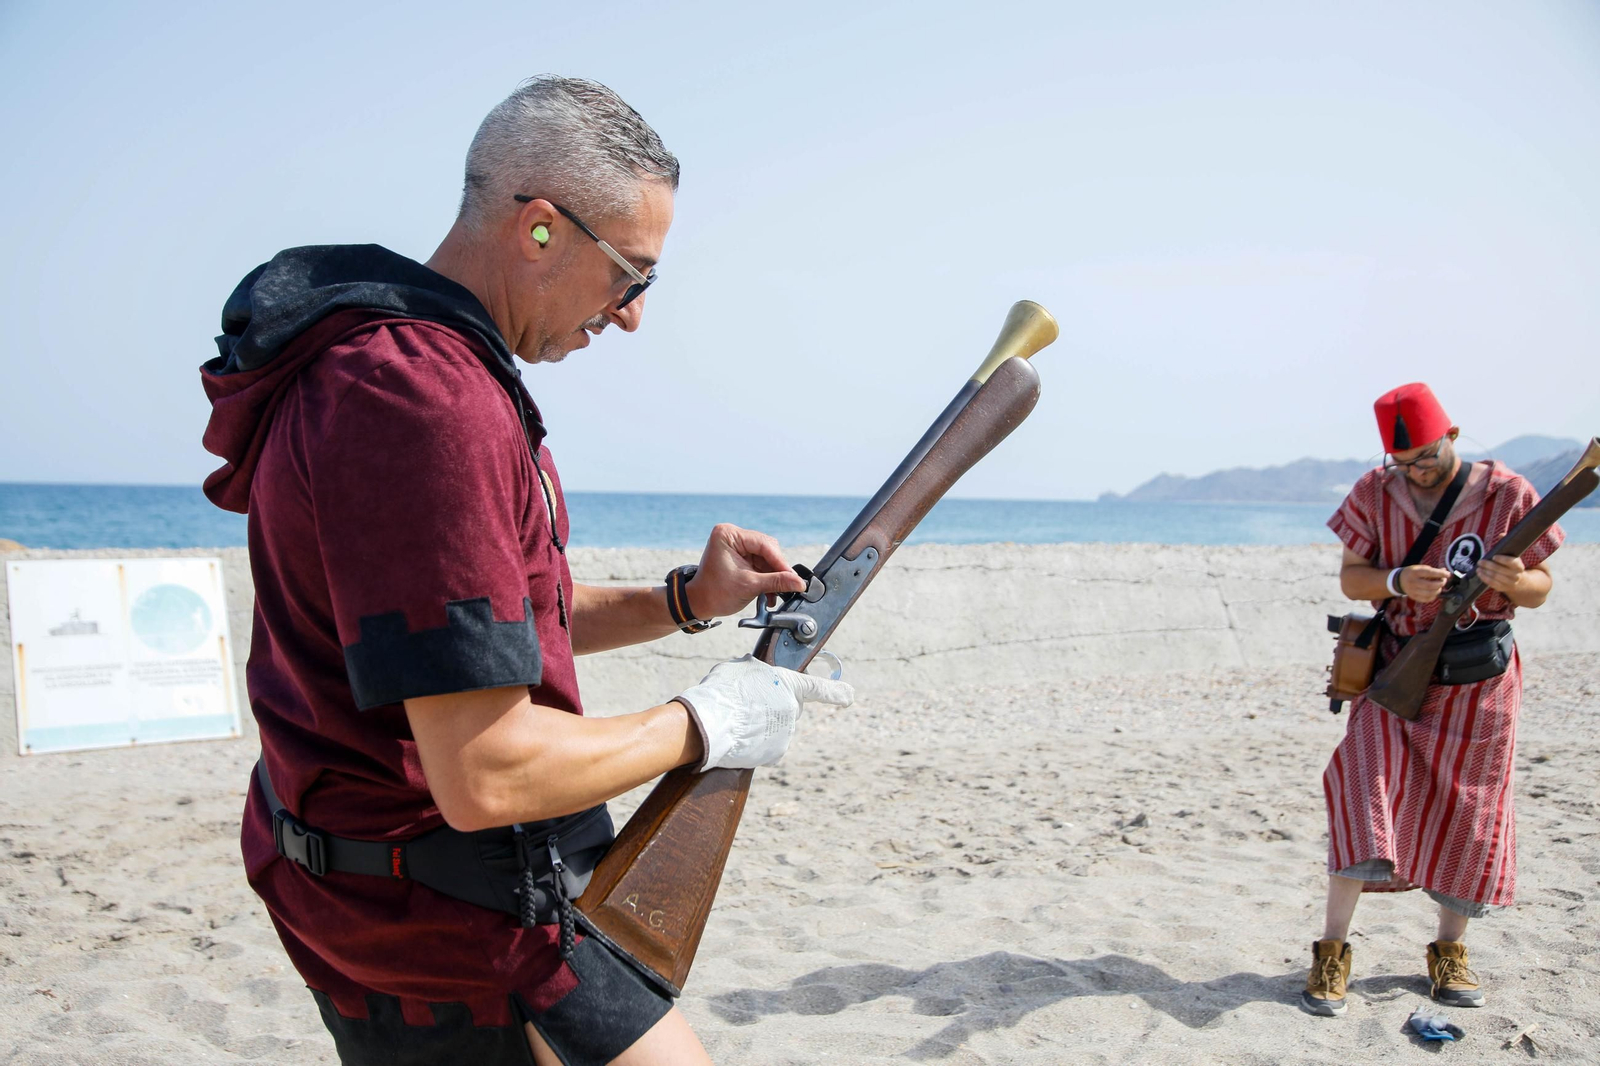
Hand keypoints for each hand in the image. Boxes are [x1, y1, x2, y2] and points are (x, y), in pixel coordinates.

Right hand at [674, 654, 853, 770]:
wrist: (709, 724)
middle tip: (751, 705)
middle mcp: (792, 709)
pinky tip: (743, 738)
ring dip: (763, 725)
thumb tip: (755, 671)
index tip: (849, 696)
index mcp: (788, 684)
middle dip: (775, 707)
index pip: (819, 687)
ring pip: (778, 728)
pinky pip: (770, 747)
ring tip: (740, 721)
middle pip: (790, 708)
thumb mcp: (740, 668)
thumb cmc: (722, 692)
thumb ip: (756, 671)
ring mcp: (786, 733)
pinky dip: (759, 744)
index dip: (836, 691)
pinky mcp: (776, 753)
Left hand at [684, 523, 807, 619]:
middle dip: (777, 569)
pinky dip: (766, 577)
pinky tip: (770, 591)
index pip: (763, 544)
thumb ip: (777, 582)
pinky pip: (760, 563)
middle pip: (767, 549)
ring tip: (777, 593)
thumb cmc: (716, 593)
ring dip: (773, 576)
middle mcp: (732, 535)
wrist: (699, 604)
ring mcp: (736, 545)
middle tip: (789, 585)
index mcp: (728, 535)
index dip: (780, 562)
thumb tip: (800, 583)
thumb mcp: (750, 586)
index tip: (794, 577)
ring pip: (766, 557)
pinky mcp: (740, 555)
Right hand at [1398, 565, 1450, 602]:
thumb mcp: (1420, 568)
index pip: (1430, 573)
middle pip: (1430, 585)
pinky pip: (1427, 599)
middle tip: (1443, 580)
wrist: (1399, 580)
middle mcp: (1413, 582)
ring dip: (1438, 590)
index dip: (1440, 574)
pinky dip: (1433, 596)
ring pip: (1430, 593)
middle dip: (1440, 583)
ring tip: (1439, 586)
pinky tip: (1434, 592)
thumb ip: (1432, 570)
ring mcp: (1412, 591)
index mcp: (1414, 572)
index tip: (1448, 574)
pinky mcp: (1414, 597)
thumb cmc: (1412, 572)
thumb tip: (1445, 572)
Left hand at [1474, 554, 1525, 594]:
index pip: (1511, 562)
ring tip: (1478, 568)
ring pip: (1495, 577)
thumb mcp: (1511, 561)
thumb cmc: (1510, 567)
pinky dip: (1484, 578)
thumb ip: (1504, 557)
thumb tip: (1490, 555)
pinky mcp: (1503, 588)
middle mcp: (1516, 575)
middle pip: (1500, 569)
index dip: (1502, 559)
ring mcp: (1510, 583)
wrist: (1518, 581)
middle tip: (1480, 562)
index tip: (1493, 556)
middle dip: (1488, 565)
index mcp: (1519, 566)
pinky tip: (1480, 574)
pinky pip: (1492, 583)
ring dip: (1485, 572)